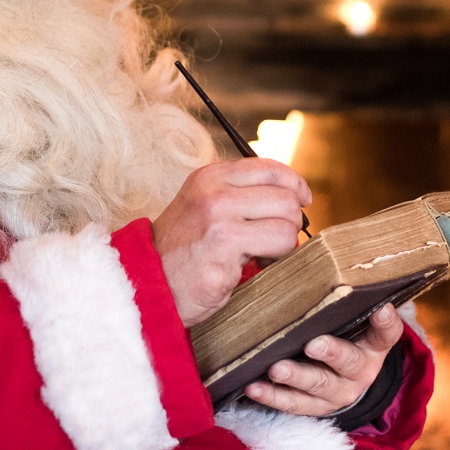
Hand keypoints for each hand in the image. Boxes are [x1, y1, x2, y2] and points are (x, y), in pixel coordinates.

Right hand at [153, 158, 309, 326]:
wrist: (147, 281)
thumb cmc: (183, 248)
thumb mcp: (204, 204)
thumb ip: (240, 193)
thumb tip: (292, 194)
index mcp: (211, 177)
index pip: (271, 169)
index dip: (295, 185)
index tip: (302, 201)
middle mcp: (214, 193)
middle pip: (286, 197)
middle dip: (291, 221)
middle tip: (277, 238)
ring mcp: (219, 221)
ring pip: (287, 223)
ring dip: (285, 244)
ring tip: (264, 254)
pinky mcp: (225, 251)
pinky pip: (278, 249)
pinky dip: (274, 261)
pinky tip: (252, 267)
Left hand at [244, 303, 402, 415]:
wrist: (343, 378)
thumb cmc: (339, 332)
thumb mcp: (346, 316)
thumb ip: (334, 295)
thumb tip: (296, 251)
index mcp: (373, 343)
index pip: (387, 332)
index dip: (386, 322)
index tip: (381, 308)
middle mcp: (361, 369)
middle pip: (348, 361)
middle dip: (330, 352)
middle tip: (313, 344)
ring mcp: (339, 391)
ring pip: (319, 385)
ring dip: (296, 376)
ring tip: (276, 369)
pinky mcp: (316, 408)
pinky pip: (294, 404)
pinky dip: (272, 396)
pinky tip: (254, 387)